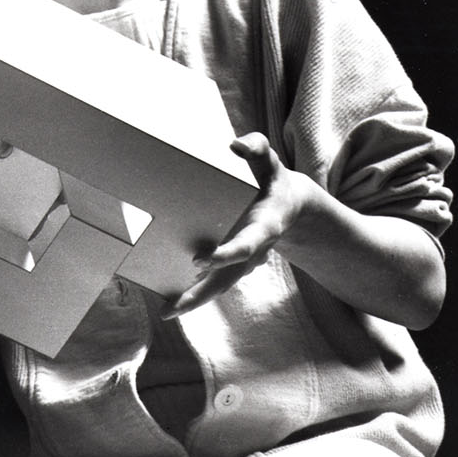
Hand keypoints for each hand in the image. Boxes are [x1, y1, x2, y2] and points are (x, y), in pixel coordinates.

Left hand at [166, 132, 315, 317]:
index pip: (245, 246)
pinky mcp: (233, 266)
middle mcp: (253, 252)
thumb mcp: (271, 162)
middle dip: (201, 292)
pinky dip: (194, 295)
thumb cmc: (273, 181)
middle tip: (173, 305)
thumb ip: (257, 148)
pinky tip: (170, 303)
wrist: (292, 208)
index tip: (199, 259)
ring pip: (218, 287)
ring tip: (166, 311)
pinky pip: (214, 284)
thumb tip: (237, 145)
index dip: (225, 255)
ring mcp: (243, 263)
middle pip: (228, 278)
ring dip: (194, 301)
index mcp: (263, 228)